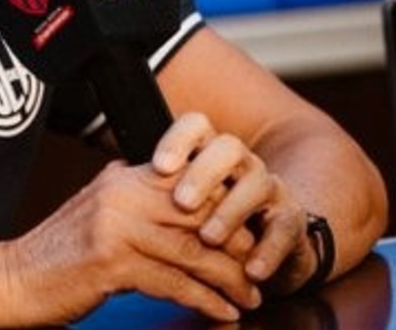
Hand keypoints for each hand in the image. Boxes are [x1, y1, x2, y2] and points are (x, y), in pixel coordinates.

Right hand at [0, 160, 261, 324]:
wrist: (10, 280)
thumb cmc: (57, 254)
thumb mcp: (96, 212)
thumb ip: (130, 196)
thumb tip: (170, 185)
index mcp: (121, 178)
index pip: (191, 180)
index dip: (229, 207)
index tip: (251, 233)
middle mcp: (121, 195)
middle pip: (202, 214)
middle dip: (240, 245)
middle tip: (261, 269)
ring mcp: (116, 228)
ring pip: (195, 250)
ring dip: (231, 279)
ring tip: (251, 298)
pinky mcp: (111, 263)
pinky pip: (176, 282)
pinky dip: (206, 301)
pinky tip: (222, 313)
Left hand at [152, 112, 315, 293]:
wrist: (263, 246)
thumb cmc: (205, 221)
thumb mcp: (177, 205)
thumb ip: (151, 191)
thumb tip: (104, 184)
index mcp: (208, 151)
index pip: (196, 126)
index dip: (178, 141)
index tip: (158, 166)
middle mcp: (241, 163)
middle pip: (228, 148)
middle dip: (203, 174)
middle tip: (181, 202)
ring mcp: (269, 188)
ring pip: (257, 184)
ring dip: (231, 211)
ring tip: (208, 237)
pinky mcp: (291, 220)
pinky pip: (284, 229)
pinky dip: (268, 250)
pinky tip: (251, 270)